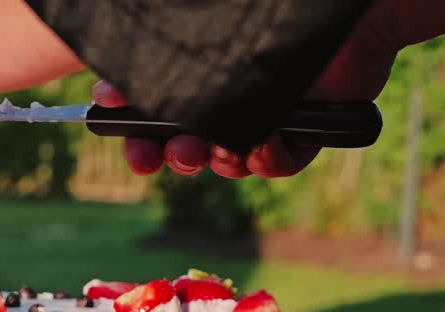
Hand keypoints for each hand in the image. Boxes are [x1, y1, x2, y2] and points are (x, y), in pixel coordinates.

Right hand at [97, 4, 401, 178]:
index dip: (143, 144)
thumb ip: (149, 58)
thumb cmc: (265, 9)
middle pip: (193, 147)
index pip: (161, 121)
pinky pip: (284, 162)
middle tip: (178, 153)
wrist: (341, 5)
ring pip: (233, 159)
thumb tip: (103, 95)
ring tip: (220, 149)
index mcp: (203, 78)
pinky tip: (263, 147)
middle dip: (177, 157)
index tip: (136, 155)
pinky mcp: (311, 128)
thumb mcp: (198, 31)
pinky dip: (269, 161)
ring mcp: (272, 115)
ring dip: (220, 161)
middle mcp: (234, 99)